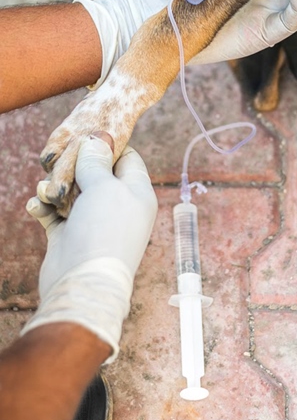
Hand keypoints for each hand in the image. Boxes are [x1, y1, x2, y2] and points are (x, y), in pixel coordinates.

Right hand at [22, 133, 156, 361]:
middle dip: (74, 167)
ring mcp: (93, 221)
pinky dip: (44, 208)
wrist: (84, 283)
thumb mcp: (104, 187)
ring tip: (46, 192)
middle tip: (59, 164)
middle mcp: (118, 206)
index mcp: (137, 193)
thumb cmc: (104, 230)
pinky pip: (54, 213)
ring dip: (55, 188)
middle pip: (95, 173)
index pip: (128, 159)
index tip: (87, 136)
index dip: (109, 146)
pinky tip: (36, 206)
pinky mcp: (70, 236)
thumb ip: (97, 162)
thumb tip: (95, 141)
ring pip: (72, 192)